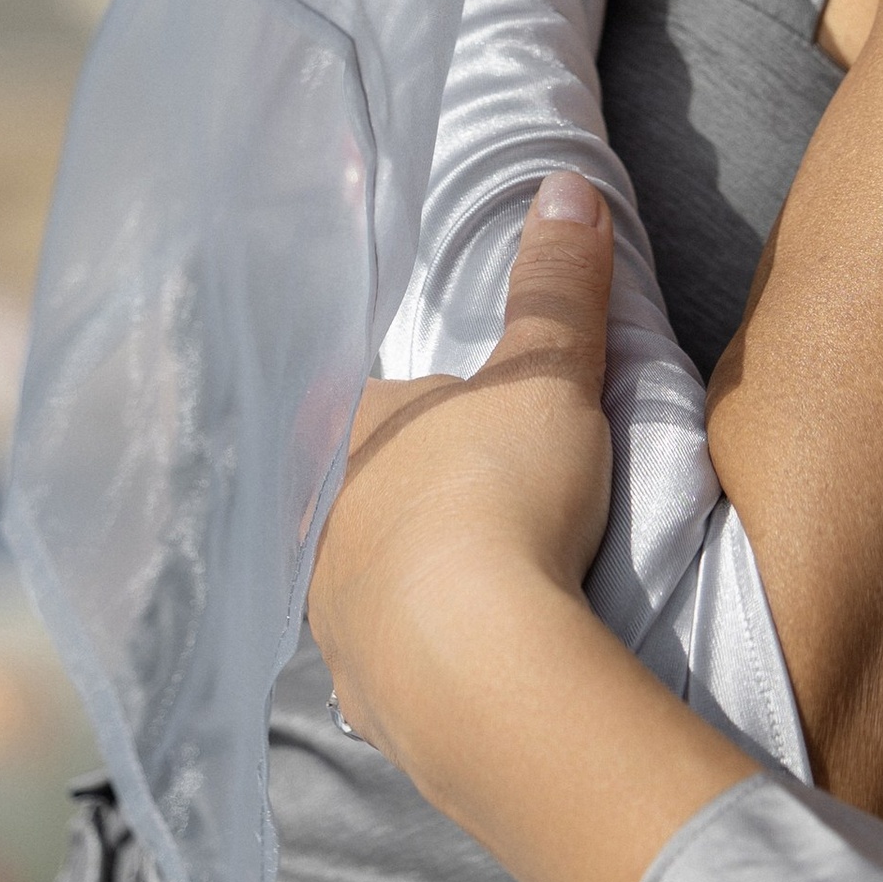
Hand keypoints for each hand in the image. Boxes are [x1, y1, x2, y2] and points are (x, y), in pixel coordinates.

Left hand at [310, 175, 616, 762]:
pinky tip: (475, 661)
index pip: (373, 407)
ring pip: (367, 585)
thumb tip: (567, 183)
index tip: (473, 431)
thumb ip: (556, 287)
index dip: (424, 414)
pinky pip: (395, 665)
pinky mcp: (364, 698)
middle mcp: (315, 526)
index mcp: (346, 437)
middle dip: (413, 502)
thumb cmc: (500, 495)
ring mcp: (331, 619)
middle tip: (486, 508)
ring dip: (416, 586)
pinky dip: (430, 658)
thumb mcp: (547, 376)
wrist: (481, 664)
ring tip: (488, 591)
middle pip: (363, 497)